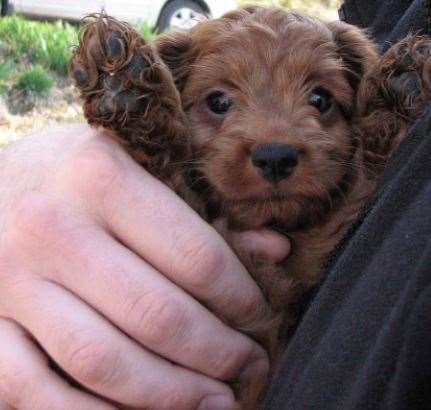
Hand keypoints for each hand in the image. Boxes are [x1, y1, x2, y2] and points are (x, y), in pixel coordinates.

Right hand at [0, 125, 290, 408]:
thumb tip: (276, 250)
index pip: (195, 255)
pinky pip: (38, 394)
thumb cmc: (67, 177)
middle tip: (249, 365)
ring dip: (172, 393)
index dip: (241, 297)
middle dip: (218, 353)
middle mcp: (51, 228)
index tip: (260, 314)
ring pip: (104, 362)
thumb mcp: (132, 169)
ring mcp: (8, 283)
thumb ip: (203, 212)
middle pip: (158, 315)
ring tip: (217, 401)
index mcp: (100, 177)